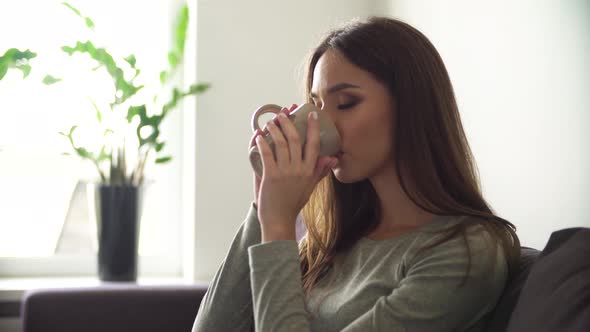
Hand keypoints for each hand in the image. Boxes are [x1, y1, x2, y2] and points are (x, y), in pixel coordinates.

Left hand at [255, 104, 337, 241]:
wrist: (280, 219)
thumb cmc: (294, 203)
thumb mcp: (310, 186)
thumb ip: (320, 171)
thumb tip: (332, 159)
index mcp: (310, 171)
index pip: (314, 144)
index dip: (313, 127)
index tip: (312, 114)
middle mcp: (299, 169)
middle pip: (295, 139)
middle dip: (289, 123)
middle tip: (283, 114)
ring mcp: (285, 172)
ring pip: (281, 143)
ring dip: (275, 129)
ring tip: (270, 123)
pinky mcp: (271, 176)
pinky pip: (266, 154)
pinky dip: (262, 143)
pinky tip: (259, 136)